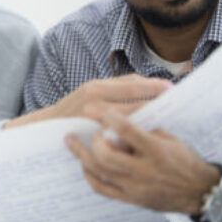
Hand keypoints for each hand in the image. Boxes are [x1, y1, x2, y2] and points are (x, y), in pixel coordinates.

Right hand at [5, 74, 170, 129]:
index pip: (131, 84)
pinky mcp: (94, 138)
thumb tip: (148, 83)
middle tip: (176, 104)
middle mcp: (94, 102)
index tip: (171, 88)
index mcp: (96, 88)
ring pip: (129, 120)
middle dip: (155, 103)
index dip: (152, 87)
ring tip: (166, 119)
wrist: (45, 128)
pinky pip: (119, 136)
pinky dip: (134, 134)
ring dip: (148, 119)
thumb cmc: (73, 109)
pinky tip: (146, 136)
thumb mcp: (92, 92)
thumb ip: (117, 88)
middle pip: (134, 102)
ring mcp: (94, 122)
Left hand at [64, 112, 218, 214]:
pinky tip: (84, 164)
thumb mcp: (170, 139)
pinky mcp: (131, 199)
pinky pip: (102, 189)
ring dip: (81, 154)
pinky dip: (89, 175)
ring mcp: (135, 187)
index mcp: (156, 151)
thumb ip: (145, 129)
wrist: (200, 192)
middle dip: (93, 139)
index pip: (127, 131)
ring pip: (100, 171)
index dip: (110, 118)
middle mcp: (144, 170)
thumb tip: (119, 116)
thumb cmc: (185, 161)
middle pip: (106, 155)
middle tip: (89, 129)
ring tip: (71, 141)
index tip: (99, 108)